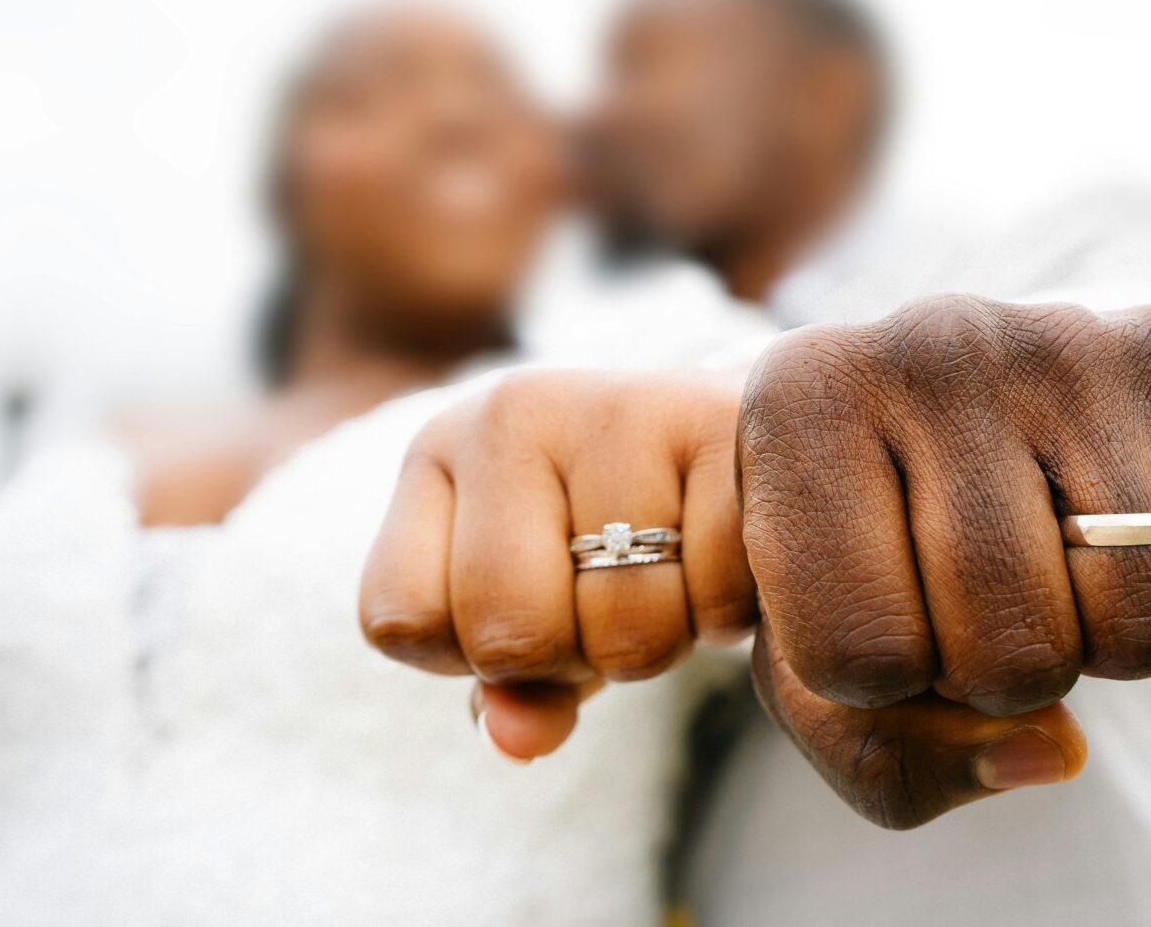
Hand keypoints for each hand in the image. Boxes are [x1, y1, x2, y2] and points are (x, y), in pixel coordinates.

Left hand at [357, 369, 755, 756]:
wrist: (749, 438)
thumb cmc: (622, 535)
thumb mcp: (544, 611)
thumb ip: (514, 692)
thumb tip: (517, 743)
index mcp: (437, 454)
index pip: (401, 621)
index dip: (474, 658)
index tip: (533, 609)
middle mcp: (510, 412)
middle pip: (510, 634)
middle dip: (577, 658)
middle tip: (614, 605)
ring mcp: (615, 407)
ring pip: (625, 631)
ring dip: (664, 643)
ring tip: (676, 577)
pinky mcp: (718, 420)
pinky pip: (717, 600)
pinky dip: (728, 616)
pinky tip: (728, 558)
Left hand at [737, 295, 1150, 822]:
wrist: (940, 407)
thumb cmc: (866, 552)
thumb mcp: (820, 669)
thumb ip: (893, 760)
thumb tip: (1057, 750)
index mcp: (798, 404)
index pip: (857, 658)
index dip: (879, 686)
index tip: (878, 609)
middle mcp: (927, 342)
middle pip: (1010, 652)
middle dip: (1000, 676)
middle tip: (978, 598)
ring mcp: (1062, 337)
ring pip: (1138, 621)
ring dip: (1104, 641)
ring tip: (1054, 561)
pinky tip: (1136, 528)